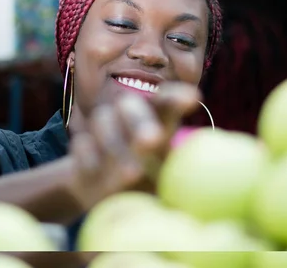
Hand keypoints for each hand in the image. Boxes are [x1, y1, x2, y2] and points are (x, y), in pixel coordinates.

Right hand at [66, 82, 200, 209]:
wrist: (103, 190)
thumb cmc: (147, 179)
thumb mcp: (167, 175)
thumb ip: (178, 168)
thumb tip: (204, 176)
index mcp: (156, 119)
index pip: (164, 101)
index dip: (176, 97)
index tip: (193, 98)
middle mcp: (128, 117)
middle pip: (130, 106)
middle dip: (141, 120)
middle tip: (153, 140)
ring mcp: (102, 128)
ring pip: (103, 121)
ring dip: (116, 145)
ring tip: (132, 173)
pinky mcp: (82, 146)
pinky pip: (82, 144)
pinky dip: (89, 157)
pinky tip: (95, 172)